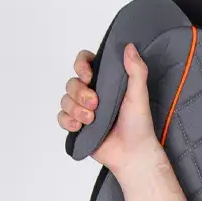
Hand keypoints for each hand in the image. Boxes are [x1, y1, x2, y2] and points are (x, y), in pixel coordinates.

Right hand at [56, 42, 159, 173]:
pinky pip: (62, 118)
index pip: (84, 63)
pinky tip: (79, 126)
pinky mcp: (78, 127)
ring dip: (76, 109)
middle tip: (95, 105)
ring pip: (65, 100)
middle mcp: (91, 93)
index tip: (88, 76)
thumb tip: (129, 46)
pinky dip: (67, 121)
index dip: (81, 65)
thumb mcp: (139, 94)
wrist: (133, 154)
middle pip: (71, 83)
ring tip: (92, 120)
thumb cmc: (138, 125)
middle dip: (80, 93)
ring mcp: (83, 110)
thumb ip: (136, 70)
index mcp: (104, 82)